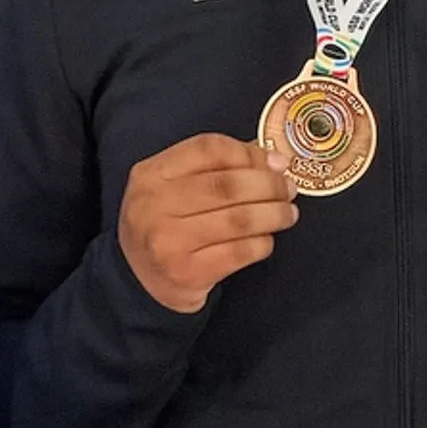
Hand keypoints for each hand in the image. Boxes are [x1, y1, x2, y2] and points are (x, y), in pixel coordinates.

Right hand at [117, 134, 298, 313]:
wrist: (139, 278)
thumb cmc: (164, 224)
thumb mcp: (172, 185)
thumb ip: (215, 166)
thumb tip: (271, 158)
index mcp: (150, 174)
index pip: (208, 149)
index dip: (249, 153)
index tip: (274, 162)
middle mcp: (154, 204)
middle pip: (228, 185)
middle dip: (269, 185)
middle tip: (287, 189)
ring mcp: (169, 241)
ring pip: (239, 219)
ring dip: (273, 214)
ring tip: (286, 213)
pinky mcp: (187, 272)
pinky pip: (241, 252)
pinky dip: (263, 243)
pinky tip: (265, 239)